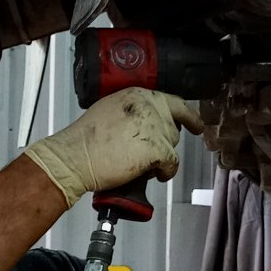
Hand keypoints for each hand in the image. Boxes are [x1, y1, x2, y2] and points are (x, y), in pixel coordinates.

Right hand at [21, 87, 203, 204]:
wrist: (75, 156)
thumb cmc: (85, 139)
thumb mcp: (109, 110)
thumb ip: (131, 111)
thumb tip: (143, 122)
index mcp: (138, 95)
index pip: (172, 102)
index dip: (187, 116)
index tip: (195, 125)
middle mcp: (150, 107)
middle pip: (172, 127)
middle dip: (163, 143)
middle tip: (149, 155)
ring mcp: (155, 127)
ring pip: (172, 145)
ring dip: (161, 158)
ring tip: (140, 164)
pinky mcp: (156, 149)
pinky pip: (172, 163)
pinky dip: (165, 172)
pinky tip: (155, 175)